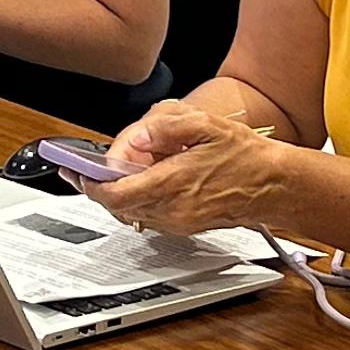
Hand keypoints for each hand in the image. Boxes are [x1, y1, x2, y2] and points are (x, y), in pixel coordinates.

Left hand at [78, 102, 286, 235]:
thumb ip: (163, 126)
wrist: (273, 184)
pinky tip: (154, 176)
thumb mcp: (204, 123)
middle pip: (118, 205)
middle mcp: (172, 209)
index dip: (90, 184)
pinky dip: (141, 196)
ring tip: (136, 164)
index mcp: (173, 183)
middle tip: (97, 163)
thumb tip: (133, 138)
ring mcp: (177, 222)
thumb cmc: (244, 155)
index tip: (76, 170)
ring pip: (131, 211)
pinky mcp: (183, 226)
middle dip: (104, 184)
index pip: (115, 195)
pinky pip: (148, 214)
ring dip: (123, 190)